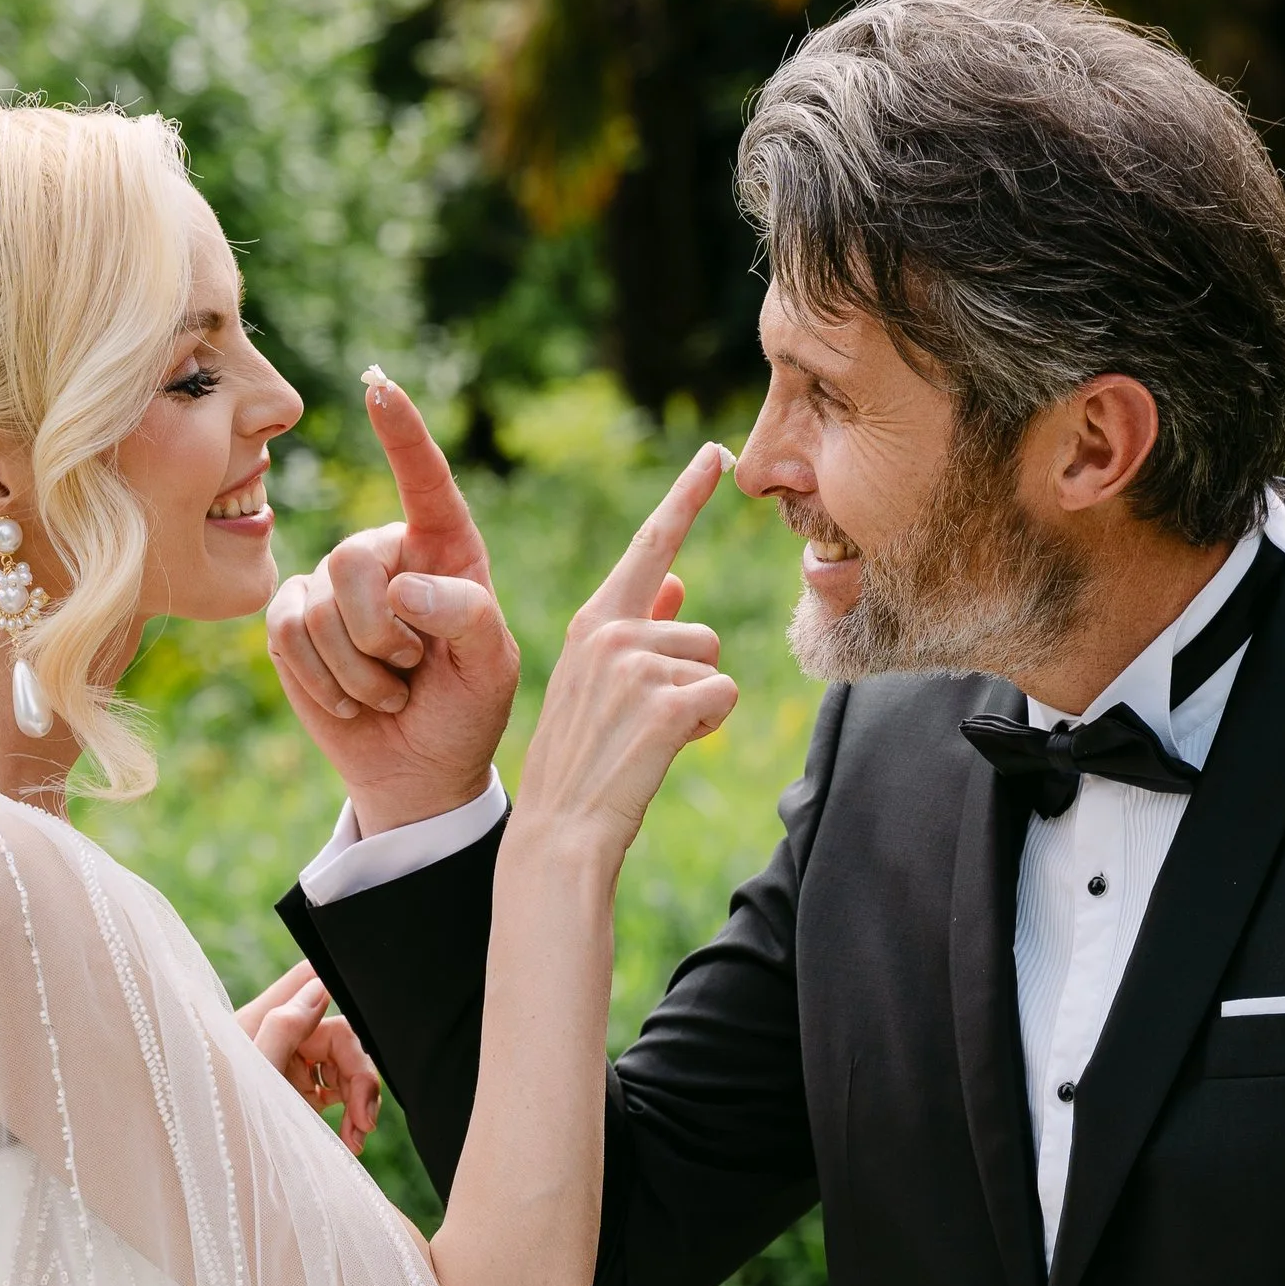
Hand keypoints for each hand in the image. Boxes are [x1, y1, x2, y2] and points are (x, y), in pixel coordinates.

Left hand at [234, 963, 381, 1157]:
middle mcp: (281, 1040)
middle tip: (365, 1119)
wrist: (218, 1177)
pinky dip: (353, 1115)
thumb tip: (321, 986)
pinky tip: (351, 1141)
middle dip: (361, 1075)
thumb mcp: (253, 1073)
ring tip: (358, 1138)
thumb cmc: (224, 1123)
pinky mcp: (301, 1097)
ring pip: (347, 1067)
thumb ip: (284, 1026)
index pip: (310, 982)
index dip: (341, 993)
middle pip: (341, 1035)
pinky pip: (341, 1093)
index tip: (363, 1029)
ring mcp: (293, 1068)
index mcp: (263, 1021)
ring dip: (361, 1101)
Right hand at [267, 372, 519, 832]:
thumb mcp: (491, 667)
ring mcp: (332, 585)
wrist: (418, 770)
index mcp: (446, 547)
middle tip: (412, 672)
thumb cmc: (464, 711)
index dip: (403, 435)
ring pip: (320, 607)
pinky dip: (323, 680)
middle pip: (355, 561)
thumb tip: (404, 587)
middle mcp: (386, 553)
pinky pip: (288, 634)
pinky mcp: (292, 620)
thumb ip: (468, 615)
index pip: (426, 482)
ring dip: (359, 671)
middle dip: (383, 635)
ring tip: (389, 692)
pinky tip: (350, 700)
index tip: (381, 387)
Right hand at [510, 446, 737, 871]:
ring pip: (714, 665)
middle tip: (644, 722)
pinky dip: (706, 729)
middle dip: (691, 676)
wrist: (561, 831)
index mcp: (593, 621)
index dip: (686, 496)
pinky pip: (723, 698)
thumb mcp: (599, 685)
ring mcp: (636, 665)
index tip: (715, 454)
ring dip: (697, 705)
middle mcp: (610, 632)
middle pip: (700, 631)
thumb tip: (680, 580)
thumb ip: (639, 626)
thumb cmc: (583, 762)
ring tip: (648, 737)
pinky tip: (665, 749)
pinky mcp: (665, 702)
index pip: (651, 545)